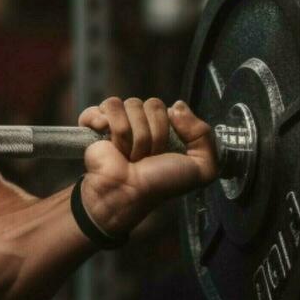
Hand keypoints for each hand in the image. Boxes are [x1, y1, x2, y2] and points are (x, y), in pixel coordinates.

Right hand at [75, 97, 217, 235]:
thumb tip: (177, 106)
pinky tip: (104, 134)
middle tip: (145, 156)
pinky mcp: (95, 123)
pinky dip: (103, 119)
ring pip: (128, 105)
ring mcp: (118, 121)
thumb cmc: (160, 184)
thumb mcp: (201, 168)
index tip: (165, 150)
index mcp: (164, 129)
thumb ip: (204, 135)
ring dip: (129, 135)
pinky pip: (103, 107)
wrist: (127, 194)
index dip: (169, 127)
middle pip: (150, 105)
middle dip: (151, 134)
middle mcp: (142, 123)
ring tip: (126, 154)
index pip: (169, 108)